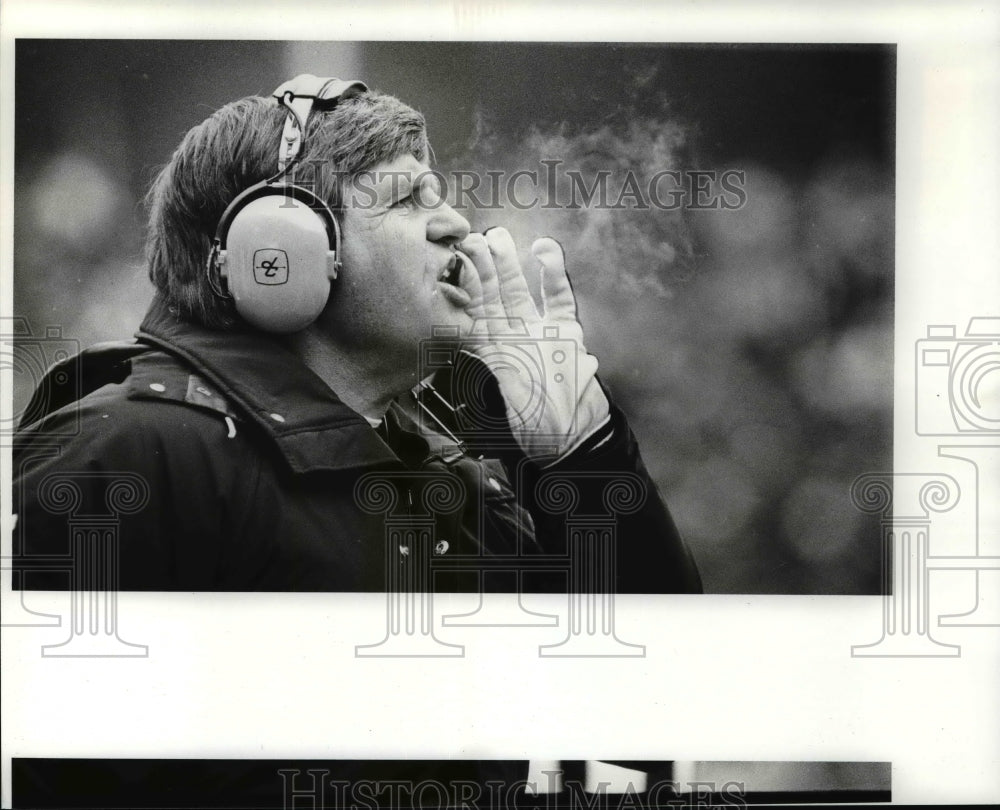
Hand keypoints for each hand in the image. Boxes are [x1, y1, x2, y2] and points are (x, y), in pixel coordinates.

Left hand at [457, 228, 609, 462]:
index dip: (466, 288)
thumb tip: (480, 347)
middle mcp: (513, 340)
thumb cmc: (538, 430)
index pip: (476, 313)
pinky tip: (544, 250)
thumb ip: (497, 371)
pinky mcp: (567, 333)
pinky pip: (558, 299)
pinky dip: (553, 275)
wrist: (575, 438)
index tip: (458, 262)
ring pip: (520, 291)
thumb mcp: (507, 402)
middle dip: (485, 266)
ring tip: (500, 235)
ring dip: (509, 263)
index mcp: (495, 355)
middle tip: (475, 237)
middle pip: (494, 296)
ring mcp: (539, 333)